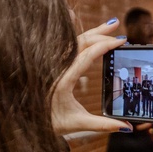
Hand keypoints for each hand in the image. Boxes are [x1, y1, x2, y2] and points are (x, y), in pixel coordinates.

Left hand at [51, 19, 132, 135]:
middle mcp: (57, 68)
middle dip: (101, 33)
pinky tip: (89, 33)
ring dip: (92, 33)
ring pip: (74, 42)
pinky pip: (68, 47)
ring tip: (109, 25)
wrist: (26, 122)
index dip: (105, 45)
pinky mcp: (53, 66)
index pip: (87, 55)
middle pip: (81, 42)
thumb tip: (126, 126)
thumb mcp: (78, 124)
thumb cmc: (49, 123)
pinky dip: (80, 38)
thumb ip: (103, 124)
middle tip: (118, 27)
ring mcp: (54, 65)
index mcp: (64, 80)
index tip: (121, 40)